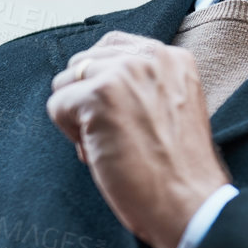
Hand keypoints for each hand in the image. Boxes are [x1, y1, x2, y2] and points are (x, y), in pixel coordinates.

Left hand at [47, 31, 230, 247]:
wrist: (190, 202)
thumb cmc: (180, 170)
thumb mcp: (174, 108)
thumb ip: (143, 85)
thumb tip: (90, 80)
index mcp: (173, 57)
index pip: (112, 45)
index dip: (102, 81)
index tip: (118, 114)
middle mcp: (150, 57)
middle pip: (83, 62)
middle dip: (87, 99)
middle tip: (115, 135)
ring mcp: (123, 73)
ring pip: (65, 83)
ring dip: (77, 117)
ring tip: (109, 145)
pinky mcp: (99, 96)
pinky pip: (56, 106)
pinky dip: (70, 136)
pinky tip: (100, 153)